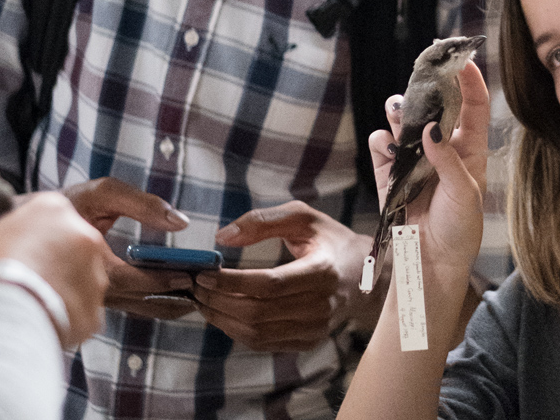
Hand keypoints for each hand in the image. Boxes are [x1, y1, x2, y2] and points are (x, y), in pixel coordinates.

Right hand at [0, 193, 108, 346]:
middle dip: (47, 258)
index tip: (14, 248)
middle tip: (20, 275)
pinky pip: (82, 306)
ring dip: (59, 284)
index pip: (46, 214)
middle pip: (66, 243)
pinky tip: (42, 315)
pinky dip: (66, 312)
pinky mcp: (97, 303)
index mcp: (54, 210)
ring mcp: (95, 270)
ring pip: (78, 275)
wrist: (0, 322)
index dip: (27, 233)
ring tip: (29, 297)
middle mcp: (83, 235)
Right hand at [63, 177, 195, 320]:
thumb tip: (180, 222)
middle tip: (206, 287)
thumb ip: (141, 204)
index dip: (165, 279)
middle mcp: (93, 288)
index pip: (137, 281)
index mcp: (92, 264)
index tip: (191, 275)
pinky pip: (131, 305)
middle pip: (143, 301)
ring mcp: (94, 297)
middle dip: (176, 295)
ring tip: (199, 294)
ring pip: (138, 308)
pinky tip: (176, 293)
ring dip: (169, 303)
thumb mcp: (100, 194)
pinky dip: (155, 302)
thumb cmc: (66, 206)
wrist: (25, 225)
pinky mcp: (96, 298)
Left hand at [191, 202, 383, 351]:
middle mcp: (320, 305)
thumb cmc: (330, 240)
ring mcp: (315, 328)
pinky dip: (236, 331)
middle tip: (195, 287)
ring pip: (256, 333)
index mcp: (322, 271)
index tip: (204, 273)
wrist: (365, 274)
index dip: (231, 282)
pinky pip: (263, 343)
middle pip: (257, 312)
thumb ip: (263, 220)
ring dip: (222, 319)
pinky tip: (223, 314)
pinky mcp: (308, 341)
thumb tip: (223, 237)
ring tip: (202, 301)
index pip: (268, 284)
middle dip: (218, 301)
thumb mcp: (303, 217)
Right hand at [370, 59, 489, 282]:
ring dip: (400, 112)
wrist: (432, 263)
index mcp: (470, 149)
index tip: (462, 59)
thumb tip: (432, 127)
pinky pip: (382, 146)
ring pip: (405, 121)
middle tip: (420, 72)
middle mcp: (442, 148)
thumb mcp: (464, 193)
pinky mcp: (391, 173)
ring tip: (399, 109)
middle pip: (435, 105)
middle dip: (427, 87)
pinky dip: (382, 141)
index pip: (473, 105)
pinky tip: (387, 147)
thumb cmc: (460, 229)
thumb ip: (448, 160)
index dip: (470, 80)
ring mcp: (415, 158)